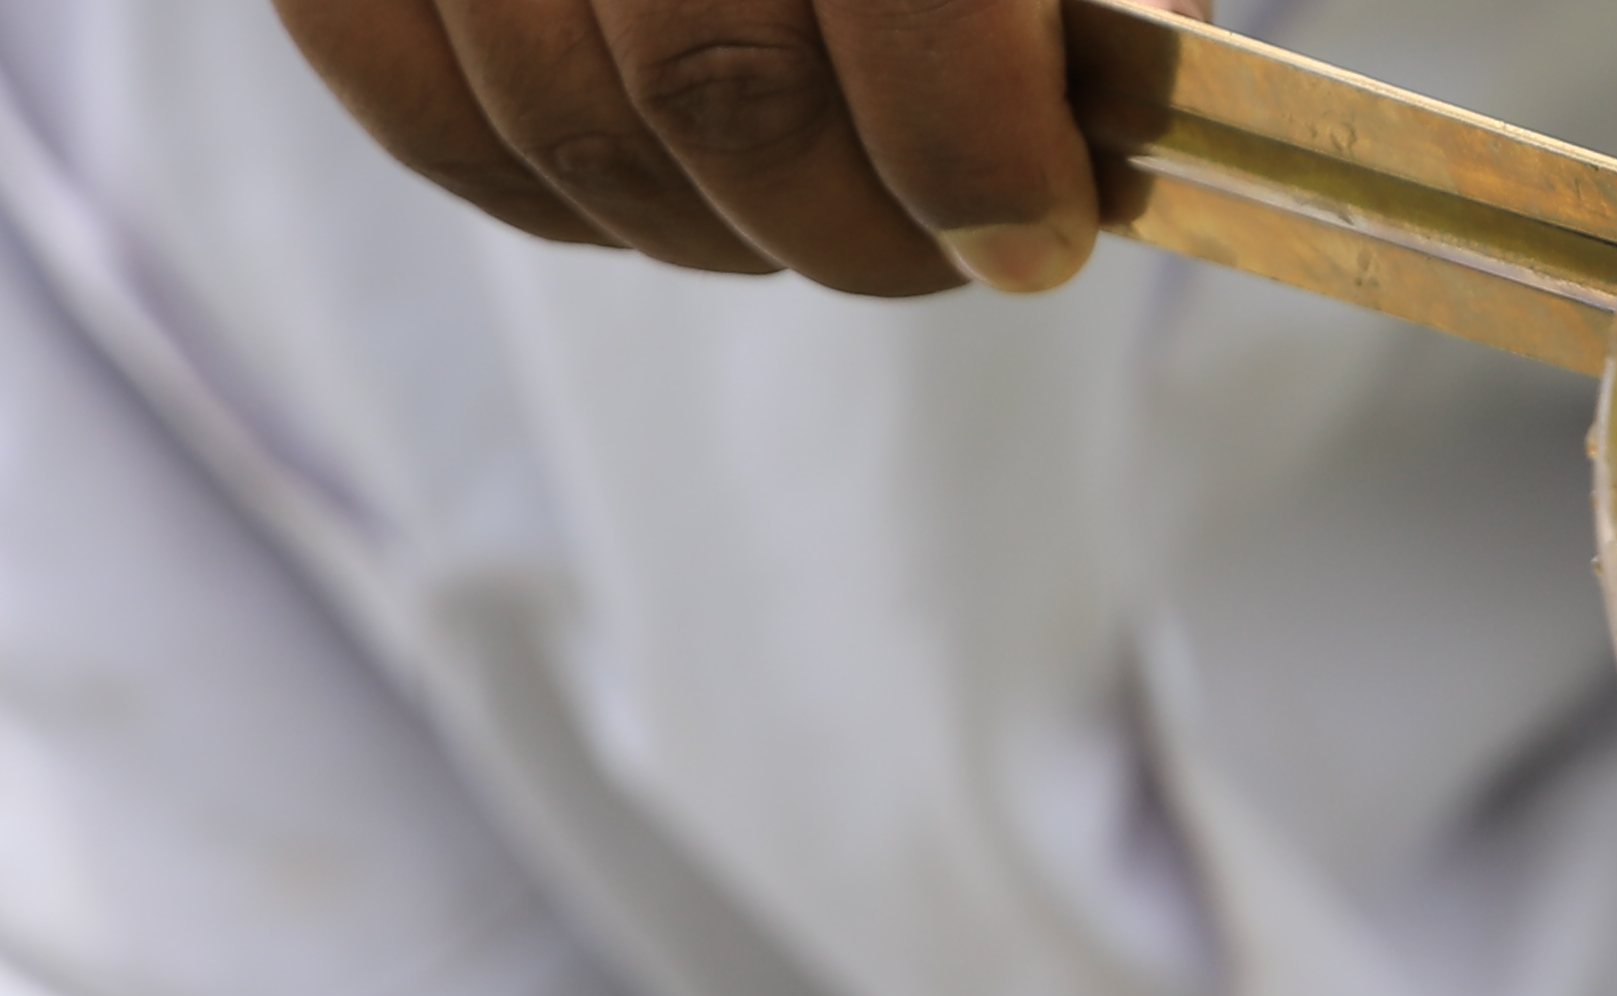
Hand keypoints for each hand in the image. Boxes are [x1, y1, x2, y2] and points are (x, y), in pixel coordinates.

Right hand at [263, 0, 1102, 292]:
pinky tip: (665, 192)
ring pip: (577, 128)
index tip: (1033, 234)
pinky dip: (555, 192)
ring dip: (724, 229)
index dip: (981, 160)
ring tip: (811, 221)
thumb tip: (1100, 119)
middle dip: (863, 228)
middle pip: (724, 91)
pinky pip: (417, 105)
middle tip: (941, 252)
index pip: (912, 3)